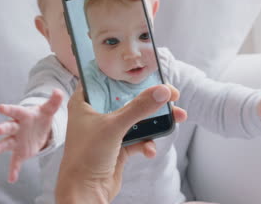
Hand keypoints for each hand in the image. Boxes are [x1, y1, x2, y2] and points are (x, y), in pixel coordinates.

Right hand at [0, 89, 62, 182]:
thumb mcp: (48, 110)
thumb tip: (59, 91)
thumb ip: (54, 101)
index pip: (15, 111)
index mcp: (23, 116)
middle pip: (8, 127)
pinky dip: (13, 170)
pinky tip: (11, 179)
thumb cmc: (40, 117)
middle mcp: (17, 128)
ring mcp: (16, 141)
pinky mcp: (19, 152)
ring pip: (7, 144)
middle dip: (2, 128)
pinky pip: (15, 162)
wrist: (38, 130)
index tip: (0, 107)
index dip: (8, 109)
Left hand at [55, 84, 186, 203]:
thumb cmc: (86, 156)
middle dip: (150, 98)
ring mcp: (108, 131)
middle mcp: (95, 114)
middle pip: (127, 98)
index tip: (149, 71)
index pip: (106, 78)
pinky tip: (149, 150)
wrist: (85, 193)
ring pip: (136, 119)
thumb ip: (139, 107)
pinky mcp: (118, 147)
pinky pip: (138, 138)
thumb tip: (163, 91)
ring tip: (176, 118)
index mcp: (84, 101)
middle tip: (171, 95)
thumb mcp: (114, 126)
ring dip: (155, 120)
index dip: (127, 74)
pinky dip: (147, 142)